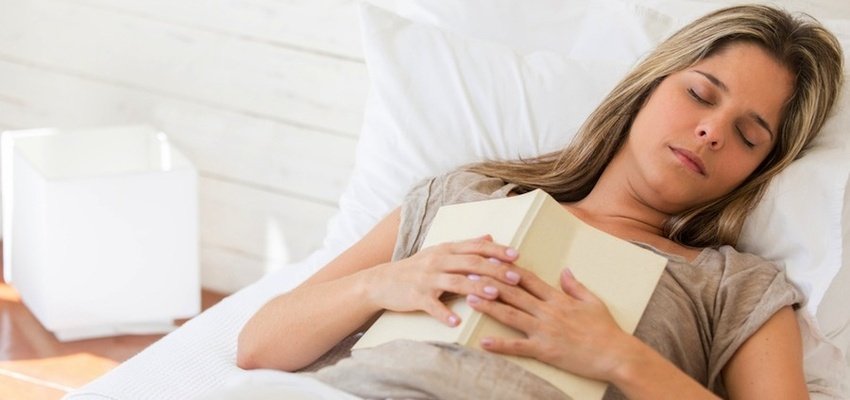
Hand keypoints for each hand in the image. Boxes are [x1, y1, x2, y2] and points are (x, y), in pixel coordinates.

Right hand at [361, 235, 523, 326]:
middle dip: (494, 269)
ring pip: (455, 282)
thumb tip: (490, 236)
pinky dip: (444, 314)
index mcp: (446, 250)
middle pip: (470, 263)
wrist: (382, 281)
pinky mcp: (416, 296)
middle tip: (515, 277)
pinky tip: (456, 322)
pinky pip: (432, 305)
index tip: (516, 256)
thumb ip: (466, 246)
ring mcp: (426, 278)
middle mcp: (438, 261)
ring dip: (476, 288)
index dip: (496, 250)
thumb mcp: (440, 252)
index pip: (476, 247)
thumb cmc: (416, 268)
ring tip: (494, 295)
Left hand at [467, 267, 635, 381]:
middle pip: (514, 293)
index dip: (508, 269)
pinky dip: (500, 345)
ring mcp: (545, 331)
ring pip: (511, 315)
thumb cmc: (606, 329)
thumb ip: (575, 286)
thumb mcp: (593, 301)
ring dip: (489, 307)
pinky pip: (518, 347)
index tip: (491, 260)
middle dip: (490, 283)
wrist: (616, 354)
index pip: (528, 279)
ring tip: (470, 299)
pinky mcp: (545, 350)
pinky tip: (483, 341)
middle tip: (469, 274)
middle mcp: (548, 311)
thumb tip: (564, 270)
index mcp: (558, 299)